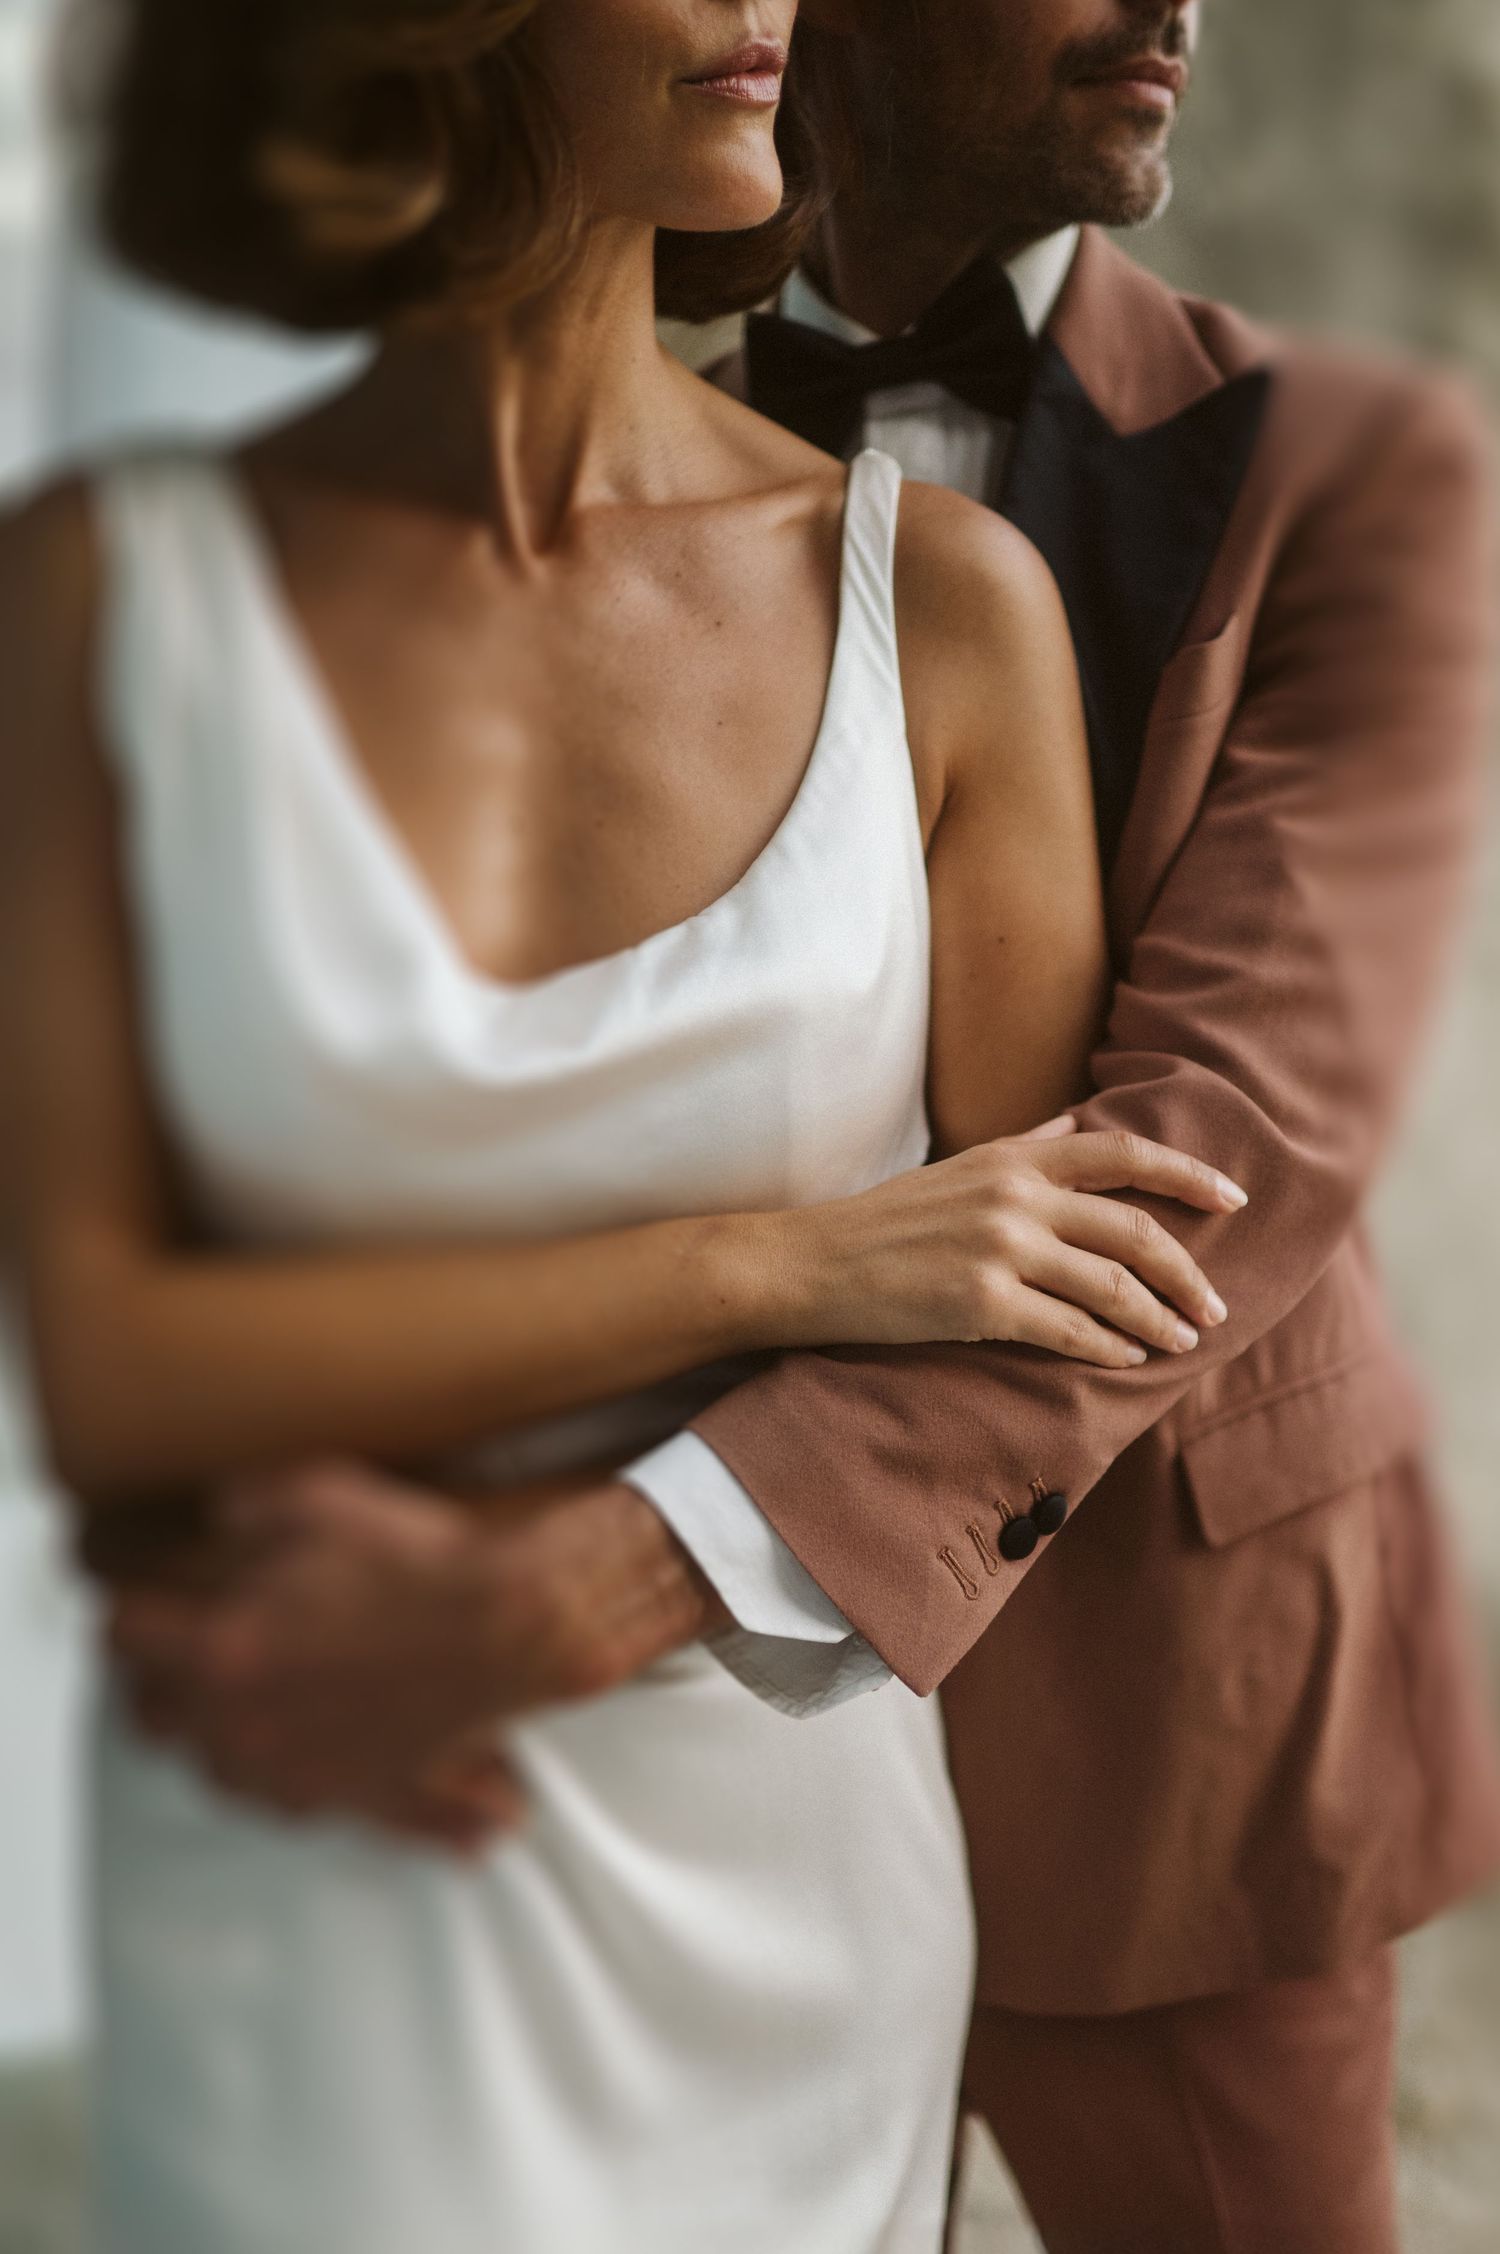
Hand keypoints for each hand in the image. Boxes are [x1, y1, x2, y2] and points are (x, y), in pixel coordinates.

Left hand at [107, 1459, 717, 1847]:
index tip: (149, 1601)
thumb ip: (251, 1507)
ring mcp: (295, 1771)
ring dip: (221, 1732)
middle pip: (152, 1720)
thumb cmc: (425, 1566)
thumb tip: (223, 1514)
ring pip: (214, 1769)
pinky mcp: (349, 1797)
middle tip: (190, 1650)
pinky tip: (311, 1741)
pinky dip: (291, 1774)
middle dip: (164, 1682)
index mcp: (223, 1648)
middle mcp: (245, 1724)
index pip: (125, 1638)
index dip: (134, 1612)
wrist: (510, 1625)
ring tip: (253, 1695)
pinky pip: (290, 1804)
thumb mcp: (322, 1498)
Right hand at [777, 1116, 1245, 1368]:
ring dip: (1159, 1319)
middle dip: (1187, 1271)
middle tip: (1217, 1303)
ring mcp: (1000, 1249)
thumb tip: (1076, 1123)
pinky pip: (1070, 1331)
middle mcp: (1015, 1195)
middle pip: (1134, 1229)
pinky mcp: (982, 1304)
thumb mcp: (958, 1165)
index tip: (1233, 1199)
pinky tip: (1129, 1360)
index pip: (1123, 1151)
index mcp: (1014, 1156)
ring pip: (1112, 1286)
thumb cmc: (885, 1221)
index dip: (1188, 1174)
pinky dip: (1110, 1347)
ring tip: (1183, 1340)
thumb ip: (1024, 1145)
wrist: (813, 1263)